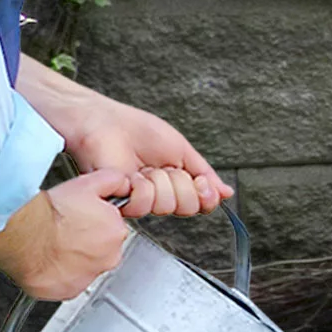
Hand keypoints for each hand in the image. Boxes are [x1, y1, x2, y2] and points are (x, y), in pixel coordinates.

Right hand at [0, 170, 133, 299]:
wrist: (23, 234)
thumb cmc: (49, 213)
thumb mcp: (88, 184)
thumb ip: (112, 182)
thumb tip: (123, 184)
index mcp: (116, 232)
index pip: (112, 228)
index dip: (94, 222)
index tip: (79, 219)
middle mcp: (109, 257)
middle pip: (101, 249)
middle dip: (86, 242)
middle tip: (64, 232)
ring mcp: (90, 276)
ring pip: (85, 267)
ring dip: (73, 259)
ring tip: (54, 246)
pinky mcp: (69, 290)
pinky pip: (67, 284)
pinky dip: (59, 276)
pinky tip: (48, 262)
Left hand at [16, 60, 232, 219]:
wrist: (104, 124)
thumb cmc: (136, 130)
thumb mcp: (181, 149)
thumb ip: (205, 173)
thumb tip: (226, 193)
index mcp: (176, 183)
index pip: (202, 203)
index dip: (205, 194)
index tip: (201, 180)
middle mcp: (161, 195)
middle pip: (189, 206)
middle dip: (181, 182)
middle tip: (165, 167)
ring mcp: (142, 200)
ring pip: (168, 206)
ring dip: (159, 181)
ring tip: (144, 167)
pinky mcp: (122, 202)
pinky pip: (144, 205)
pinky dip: (140, 186)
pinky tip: (132, 174)